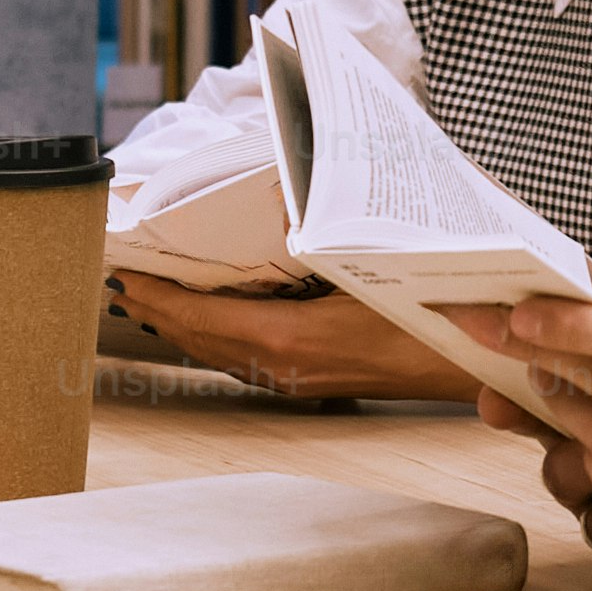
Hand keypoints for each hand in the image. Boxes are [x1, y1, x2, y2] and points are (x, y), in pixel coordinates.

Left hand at [114, 274, 473, 401]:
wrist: (468, 367)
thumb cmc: (426, 315)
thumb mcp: (370, 264)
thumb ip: (319, 239)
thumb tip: (280, 206)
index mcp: (288, 339)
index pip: (200, 317)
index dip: (157, 296)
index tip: (124, 272)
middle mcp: (282, 368)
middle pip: (200, 339)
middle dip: (157, 310)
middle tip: (123, 281)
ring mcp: (295, 381)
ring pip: (219, 353)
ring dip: (181, 326)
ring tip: (150, 300)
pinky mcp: (310, 383)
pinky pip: (244, 360)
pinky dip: (212, 337)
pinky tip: (207, 323)